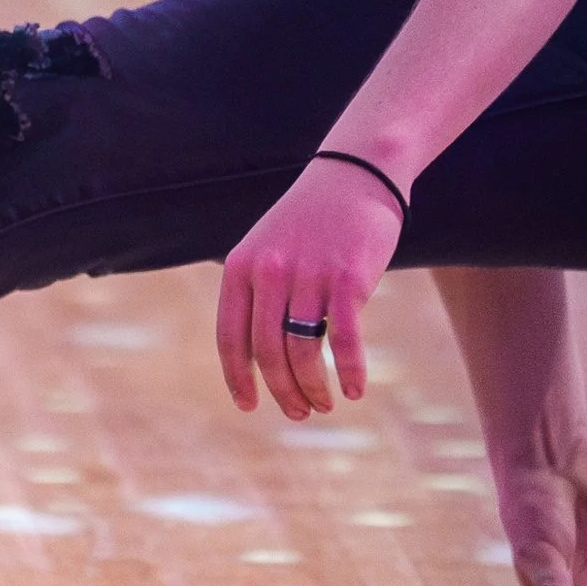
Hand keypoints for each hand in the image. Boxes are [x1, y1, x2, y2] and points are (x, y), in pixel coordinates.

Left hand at [216, 156, 404, 420]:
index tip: (248, 405)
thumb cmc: (311, 220)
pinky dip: (349, 372)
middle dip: (283, 392)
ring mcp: (310, 276)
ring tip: (324, 403)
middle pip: (268, 353)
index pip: (230, 338)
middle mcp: (270, 273)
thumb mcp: (268, 248)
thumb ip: (257, 292)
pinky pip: (345, 341)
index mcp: (241, 267)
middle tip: (299, 411)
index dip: (238, 379)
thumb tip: (258, 357)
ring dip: (313, 388)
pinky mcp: (349, 280)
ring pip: (303, 353)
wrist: (356, 174)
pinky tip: (354, 390)